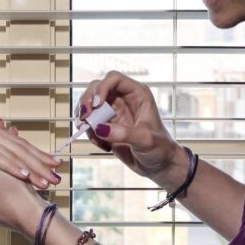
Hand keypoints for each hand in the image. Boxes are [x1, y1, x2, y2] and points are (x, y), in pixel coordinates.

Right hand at [0, 105, 60, 189]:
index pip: (14, 142)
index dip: (33, 153)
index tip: (49, 161)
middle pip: (19, 148)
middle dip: (40, 161)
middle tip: (58, 172)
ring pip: (13, 155)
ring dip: (33, 168)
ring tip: (48, 180)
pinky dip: (13, 167)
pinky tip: (26, 175)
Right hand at [79, 71, 187, 186]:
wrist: (159, 166)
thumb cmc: (160, 149)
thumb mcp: (146, 141)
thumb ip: (124, 134)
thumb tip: (100, 128)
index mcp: (138, 94)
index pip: (114, 79)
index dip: (102, 88)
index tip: (96, 105)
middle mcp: (124, 99)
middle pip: (96, 87)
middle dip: (87, 101)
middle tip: (83, 117)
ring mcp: (114, 112)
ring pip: (90, 104)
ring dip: (85, 117)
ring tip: (93, 135)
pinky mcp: (106, 125)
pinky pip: (90, 122)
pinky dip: (89, 132)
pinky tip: (103, 145)